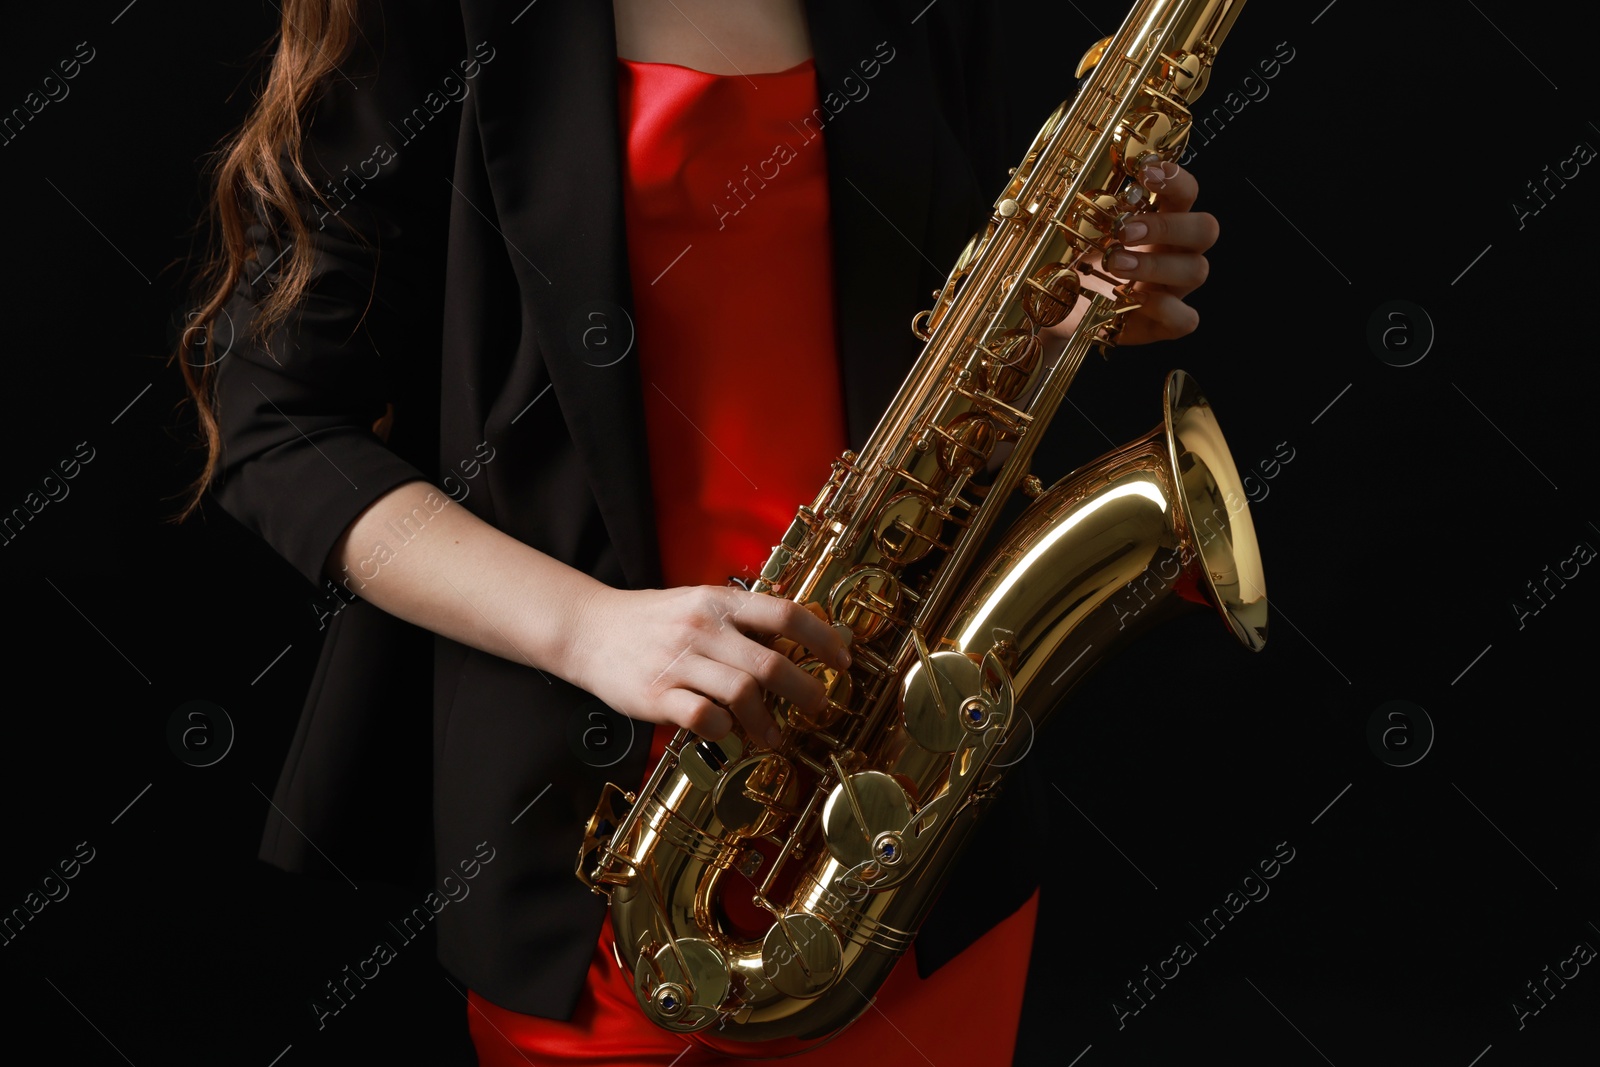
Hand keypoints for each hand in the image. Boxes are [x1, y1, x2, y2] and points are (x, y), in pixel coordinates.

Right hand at [565, 585, 852, 746]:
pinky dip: (723, 730)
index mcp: (719, 602)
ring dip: (767, 721)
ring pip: (742, 693)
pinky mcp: (656, 694)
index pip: (784, 613)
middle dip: (806, 690)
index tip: (843, 660)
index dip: (822, 637)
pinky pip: (703, 717)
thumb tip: (797, 637)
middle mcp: (702, 628)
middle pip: (771, 662)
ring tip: (775, 736)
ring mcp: (678, 662)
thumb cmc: (652, 621)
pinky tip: (726, 733)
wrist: (587, 629)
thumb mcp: (698, 603)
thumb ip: (741, 619)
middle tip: (820, 707)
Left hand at [1046, 161, 1217, 346]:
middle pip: (1205, 229)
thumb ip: (1081, 211)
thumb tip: (1055, 185)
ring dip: (1156, 265)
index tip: (1145, 173)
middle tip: (1124, 231)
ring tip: (1115, 264)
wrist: (1058, 314)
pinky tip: (1133, 302)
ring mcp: (1174, 289)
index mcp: (1159, 221)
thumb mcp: (1075, 235)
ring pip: (1196, 270)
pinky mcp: (1164, 324)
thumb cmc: (1074, 266)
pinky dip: (1165, 309)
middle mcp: (1175, 252)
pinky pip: (1185, 318)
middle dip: (1167, 226)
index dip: (1175, 179)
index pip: (1186, 192)